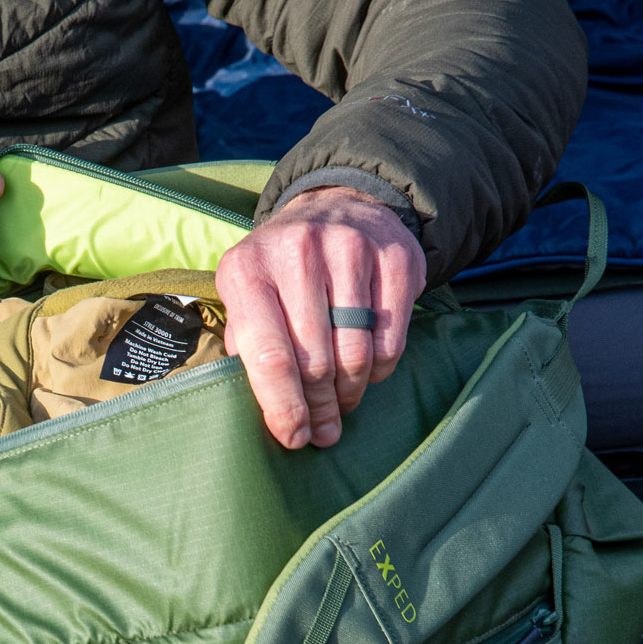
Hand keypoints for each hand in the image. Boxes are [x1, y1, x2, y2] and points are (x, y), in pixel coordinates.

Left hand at [214, 186, 426, 447]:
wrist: (339, 207)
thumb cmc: (283, 270)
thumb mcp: (248, 294)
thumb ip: (246, 346)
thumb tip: (264, 415)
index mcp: (247, 268)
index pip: (267, 354)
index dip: (283, 406)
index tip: (294, 436)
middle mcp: (297, 252)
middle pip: (314, 359)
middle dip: (319, 406)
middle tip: (322, 429)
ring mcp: (350, 250)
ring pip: (355, 354)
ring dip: (350, 392)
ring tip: (342, 401)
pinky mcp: (396, 258)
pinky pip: (391, 340)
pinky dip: (380, 369)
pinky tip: (367, 370)